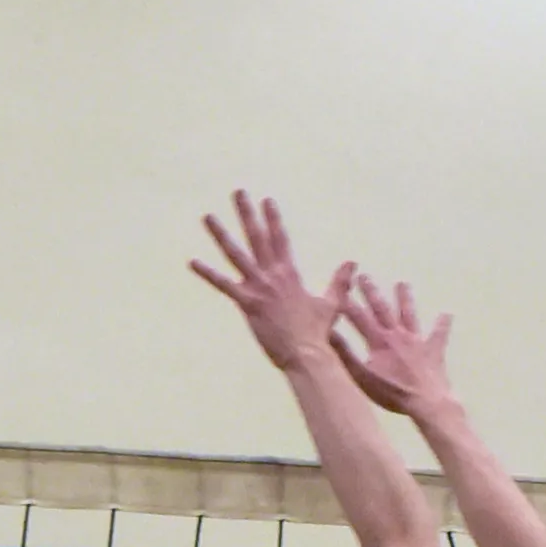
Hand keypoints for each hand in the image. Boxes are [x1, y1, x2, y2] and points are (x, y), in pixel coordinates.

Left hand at [192, 191, 356, 375]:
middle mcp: (272, 276)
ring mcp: (258, 288)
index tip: (266, 200)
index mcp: (289, 274)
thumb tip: (352, 262)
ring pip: (236, 255)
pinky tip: (193, 262)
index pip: (280, 239)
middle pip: (257, 237)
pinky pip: (224, 286)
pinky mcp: (248, 304)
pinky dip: (208, 274)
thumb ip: (339, 282)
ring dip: (221, 235)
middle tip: (238, 192)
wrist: (306, 354)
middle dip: (247, 214)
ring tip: (207, 216)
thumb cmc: (317, 334)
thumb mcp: (331, 304)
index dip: (273, 218)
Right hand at [337, 271, 454, 420]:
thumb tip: (330, 335)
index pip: (359, 317)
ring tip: (402, 283)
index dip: (348, 303)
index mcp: (379, 341)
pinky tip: (447, 314)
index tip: (340, 288)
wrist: (425, 401)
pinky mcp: (433, 350)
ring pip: (409, 314)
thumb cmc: (392, 392)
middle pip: (382, 308)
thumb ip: (346, 354)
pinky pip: (439, 334)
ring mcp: (416, 340)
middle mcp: (397, 335)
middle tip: (364, 276)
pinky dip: (442, 324)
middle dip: (372, 292)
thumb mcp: (362, 376)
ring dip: (405, 298)